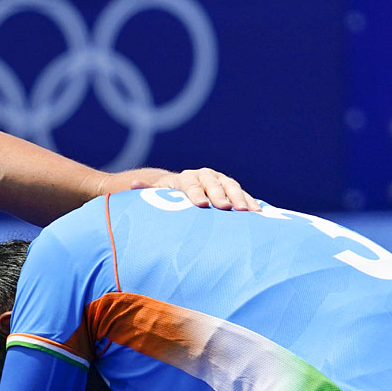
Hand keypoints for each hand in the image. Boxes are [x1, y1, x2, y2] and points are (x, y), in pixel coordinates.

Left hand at [131, 168, 260, 211]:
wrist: (187, 188)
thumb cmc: (171, 197)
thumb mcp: (159, 195)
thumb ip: (148, 192)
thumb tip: (133, 184)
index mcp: (186, 178)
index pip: (191, 185)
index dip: (196, 194)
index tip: (200, 205)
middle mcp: (205, 176)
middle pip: (213, 184)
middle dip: (219, 195)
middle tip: (224, 208)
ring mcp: (221, 181)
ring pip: (232, 187)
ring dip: (239, 198)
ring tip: (246, 212)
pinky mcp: (233, 189)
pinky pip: (245, 195)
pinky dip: (251, 203)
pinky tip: (259, 214)